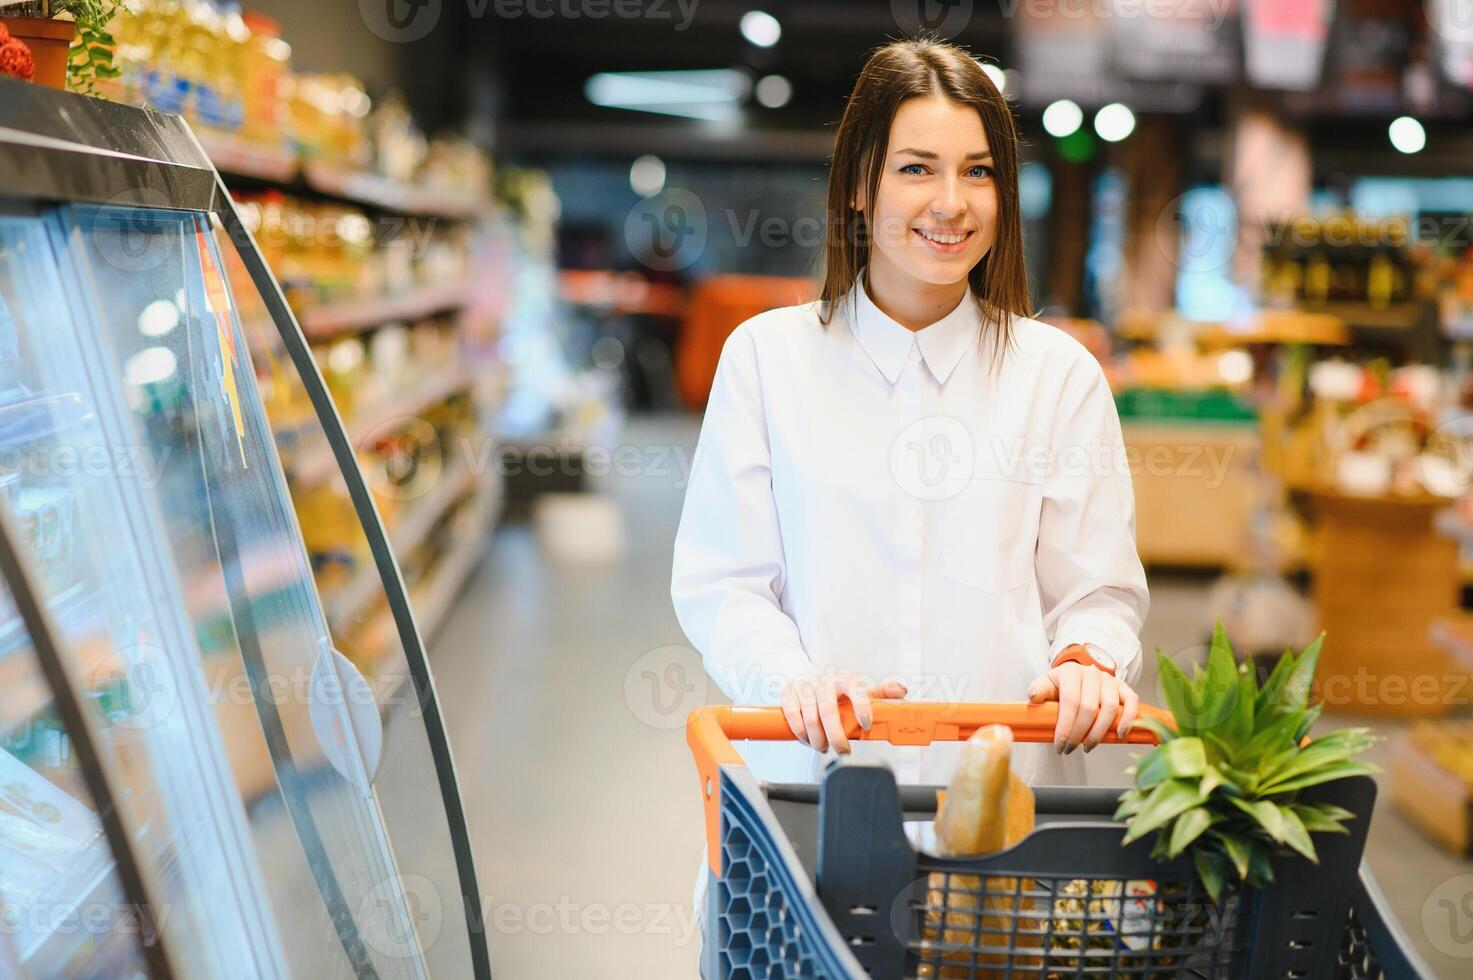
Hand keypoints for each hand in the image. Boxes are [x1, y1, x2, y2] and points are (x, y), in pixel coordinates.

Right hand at [780, 672, 907, 753]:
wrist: (803, 674)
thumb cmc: (835, 687)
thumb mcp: (857, 687)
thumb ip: (880, 692)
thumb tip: (901, 691)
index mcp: (844, 679)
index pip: (855, 688)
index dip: (862, 706)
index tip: (866, 725)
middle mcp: (824, 681)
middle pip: (829, 710)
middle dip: (837, 736)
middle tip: (843, 751)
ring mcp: (804, 688)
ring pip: (810, 718)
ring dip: (818, 739)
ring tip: (825, 747)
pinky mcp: (788, 695)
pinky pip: (792, 717)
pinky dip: (801, 734)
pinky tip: (809, 741)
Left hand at [1026, 661, 1139, 753]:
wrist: (1078, 675)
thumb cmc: (1061, 684)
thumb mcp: (1045, 684)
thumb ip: (1038, 690)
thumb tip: (1033, 697)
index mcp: (1071, 672)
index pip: (1070, 701)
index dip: (1066, 726)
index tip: (1060, 745)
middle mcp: (1092, 674)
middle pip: (1090, 708)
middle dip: (1080, 734)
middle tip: (1071, 749)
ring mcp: (1109, 680)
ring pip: (1110, 708)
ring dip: (1099, 732)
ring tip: (1088, 746)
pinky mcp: (1123, 687)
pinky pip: (1131, 702)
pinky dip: (1128, 719)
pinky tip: (1119, 735)